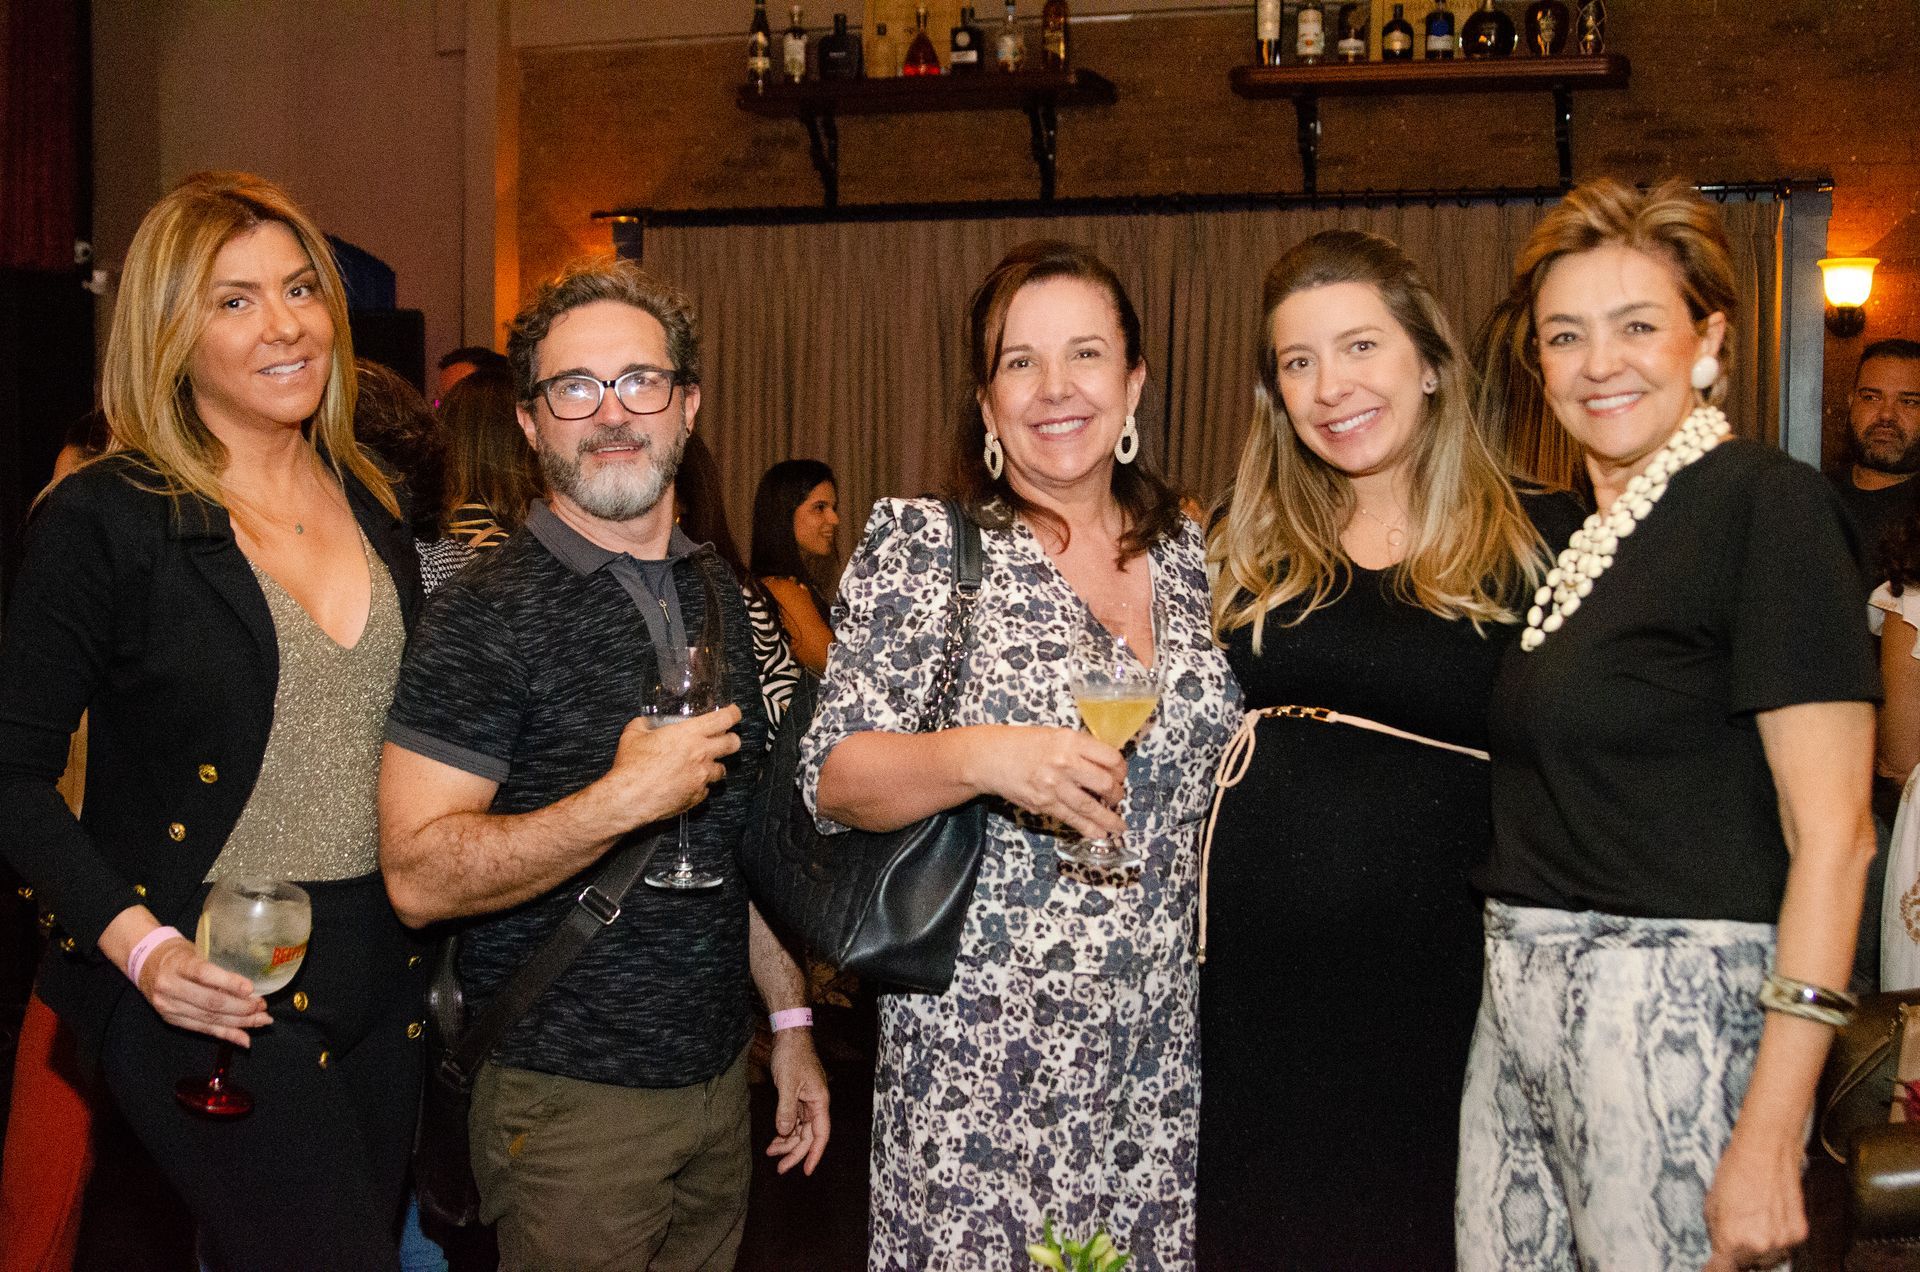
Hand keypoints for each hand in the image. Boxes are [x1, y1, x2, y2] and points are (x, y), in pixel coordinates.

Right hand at [137, 938, 270, 1046]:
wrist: (145, 964)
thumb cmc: (178, 954)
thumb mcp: (196, 951)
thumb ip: (217, 966)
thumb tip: (250, 986)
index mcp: (177, 965)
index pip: (204, 974)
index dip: (229, 983)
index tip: (251, 988)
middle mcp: (170, 987)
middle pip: (210, 1002)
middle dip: (241, 1007)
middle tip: (262, 1006)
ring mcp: (169, 1006)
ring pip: (209, 1019)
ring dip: (239, 1023)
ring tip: (261, 1020)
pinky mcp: (171, 1020)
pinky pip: (202, 1029)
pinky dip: (225, 1034)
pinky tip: (244, 1038)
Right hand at [602, 704, 741, 830]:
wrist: (630, 798)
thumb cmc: (632, 766)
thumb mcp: (633, 734)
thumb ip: (644, 724)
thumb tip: (645, 723)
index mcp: (689, 734)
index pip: (724, 719)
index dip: (733, 714)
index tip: (734, 712)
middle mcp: (701, 755)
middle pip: (733, 744)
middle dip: (732, 739)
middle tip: (726, 738)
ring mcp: (701, 777)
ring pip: (722, 769)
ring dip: (715, 765)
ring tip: (704, 764)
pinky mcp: (697, 796)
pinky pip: (706, 789)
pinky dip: (701, 785)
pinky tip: (689, 783)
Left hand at [765, 1028, 829, 1175]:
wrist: (790, 1036)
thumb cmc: (793, 1056)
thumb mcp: (788, 1083)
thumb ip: (786, 1109)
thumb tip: (784, 1132)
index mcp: (819, 1102)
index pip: (821, 1135)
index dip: (815, 1154)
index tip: (807, 1171)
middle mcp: (816, 1105)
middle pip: (809, 1136)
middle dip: (795, 1153)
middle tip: (780, 1168)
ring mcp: (807, 1102)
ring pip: (800, 1130)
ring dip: (787, 1143)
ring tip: (771, 1152)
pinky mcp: (797, 1098)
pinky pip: (793, 1121)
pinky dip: (784, 1131)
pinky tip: (775, 1138)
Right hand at [968, 725, 1126, 841]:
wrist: (991, 757)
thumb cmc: (1022, 744)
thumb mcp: (1056, 736)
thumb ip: (1079, 749)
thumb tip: (1104, 766)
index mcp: (1070, 741)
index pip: (1110, 758)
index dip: (1121, 769)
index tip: (1120, 775)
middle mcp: (1064, 763)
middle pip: (1104, 784)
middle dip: (1116, 794)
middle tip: (1117, 797)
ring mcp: (1054, 786)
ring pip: (1090, 807)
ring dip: (1108, 818)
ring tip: (1118, 826)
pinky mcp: (1044, 804)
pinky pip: (1072, 819)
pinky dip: (1088, 828)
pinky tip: (1099, 833)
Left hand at [1703, 1130, 1806, 1270]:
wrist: (1766, 1150)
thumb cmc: (1735, 1172)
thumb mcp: (1712, 1205)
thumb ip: (1717, 1234)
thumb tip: (1720, 1252)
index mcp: (1731, 1240)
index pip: (1723, 1270)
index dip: (1718, 1268)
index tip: (1715, 1267)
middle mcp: (1760, 1245)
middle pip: (1748, 1265)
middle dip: (1740, 1254)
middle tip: (1738, 1231)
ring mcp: (1783, 1241)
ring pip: (1769, 1258)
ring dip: (1761, 1248)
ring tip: (1755, 1218)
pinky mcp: (1800, 1233)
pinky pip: (1786, 1245)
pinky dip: (1778, 1236)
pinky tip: (1770, 1215)